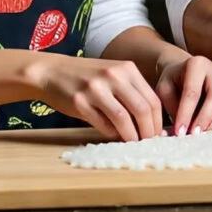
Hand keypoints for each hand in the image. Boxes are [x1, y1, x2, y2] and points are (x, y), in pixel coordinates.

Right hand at [35, 55, 162, 141]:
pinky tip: (112, 134)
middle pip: (142, 109)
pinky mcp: (80, 102)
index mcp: (127, 69)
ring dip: (131, 136)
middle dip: (148, 131)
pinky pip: (102, 124)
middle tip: (148, 143)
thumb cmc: (88, 77)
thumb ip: (132, 93)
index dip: (158, 121)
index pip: (152, 99)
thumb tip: (152, 123)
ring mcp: (96, 88)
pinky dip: (111, 133)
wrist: (53, 72)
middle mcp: (113, 76)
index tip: (159, 134)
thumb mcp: (114, 76)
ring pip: (123, 118)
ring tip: (132, 142)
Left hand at [155, 48, 211, 134]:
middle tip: (194, 134)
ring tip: (200, 135)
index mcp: (197, 64)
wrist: (184, 70)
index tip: (180, 131)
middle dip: (204, 119)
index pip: (192, 92)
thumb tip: (180, 129)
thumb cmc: (173, 80)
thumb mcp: (164, 88)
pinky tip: (209, 130)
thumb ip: (171, 106)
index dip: (186, 113)